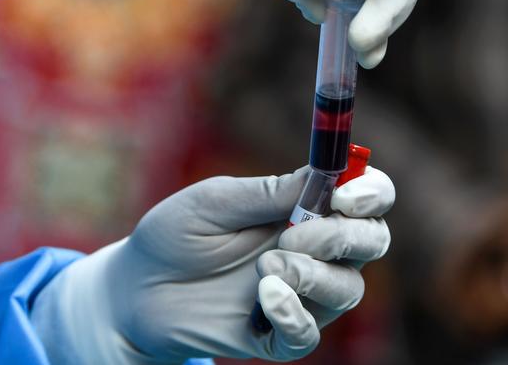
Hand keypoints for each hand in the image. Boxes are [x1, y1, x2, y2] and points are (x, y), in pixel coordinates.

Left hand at [31, 166, 394, 363]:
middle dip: (344, 237)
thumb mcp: (216, 202)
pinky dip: (295, 316)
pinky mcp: (277, 333)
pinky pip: (308, 333)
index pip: (367, 198)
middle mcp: (313, 249)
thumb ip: (270, 192)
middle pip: (372, 241)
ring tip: (267, 267)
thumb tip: (325, 174)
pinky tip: (265, 297)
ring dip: (316, 276)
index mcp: (305, 209)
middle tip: (295, 236)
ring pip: (348, 289)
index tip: (344, 197)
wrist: (135, 288)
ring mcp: (299, 293)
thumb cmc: (177, 233)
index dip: (371, 194)